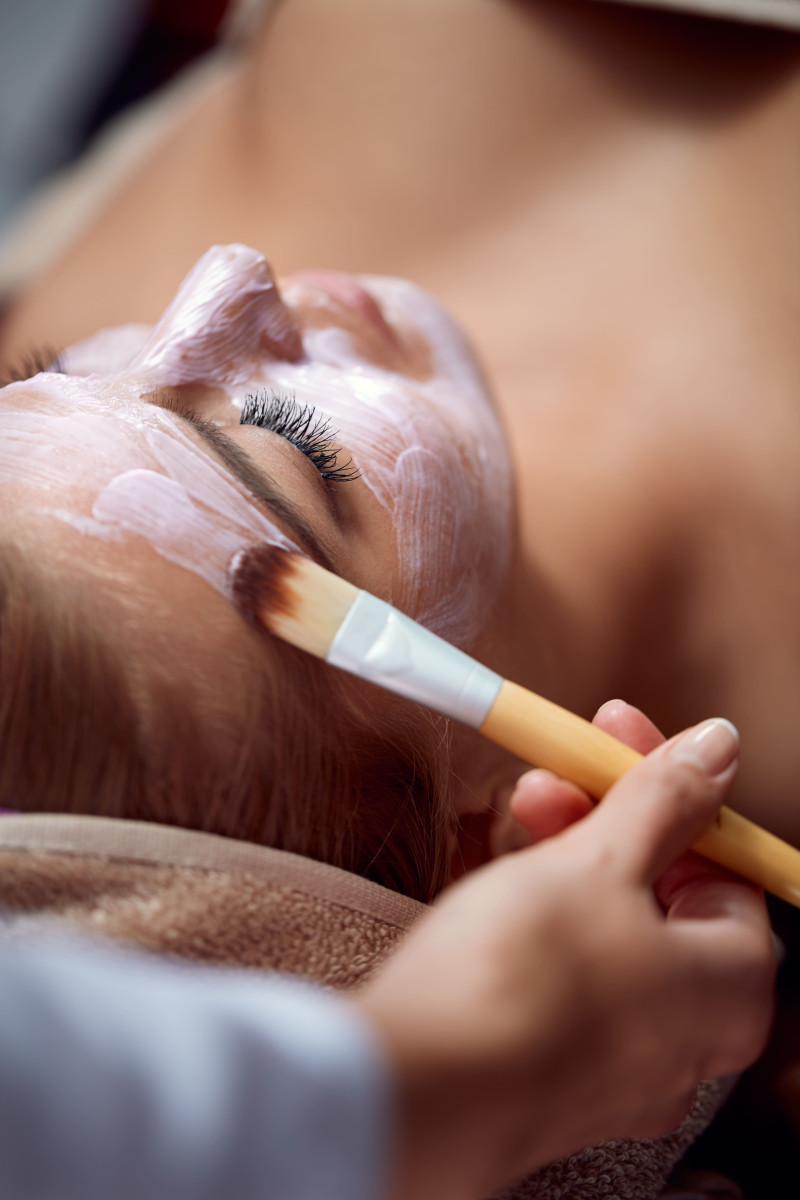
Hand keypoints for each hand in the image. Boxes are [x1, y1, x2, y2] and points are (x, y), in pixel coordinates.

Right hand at [358, 708, 775, 1199]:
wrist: (417, 1088)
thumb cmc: (524, 979)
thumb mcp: (598, 861)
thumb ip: (665, 800)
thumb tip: (719, 749)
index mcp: (729, 990)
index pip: (725, 864)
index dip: (671, 787)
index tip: (619, 739)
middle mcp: (687, 1039)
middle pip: (665, 894)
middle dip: (609, 815)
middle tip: (558, 769)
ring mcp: (618, 1065)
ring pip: (610, 931)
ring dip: (570, 856)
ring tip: (517, 812)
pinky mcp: (552, 1072)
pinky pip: (568, 974)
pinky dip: (544, 917)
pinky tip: (503, 883)